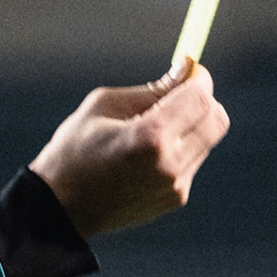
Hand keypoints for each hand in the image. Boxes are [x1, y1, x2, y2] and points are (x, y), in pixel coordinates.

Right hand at [28, 60, 230, 236]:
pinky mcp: (175, 198)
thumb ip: (152, 89)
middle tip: (177, 97)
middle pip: (216, 119)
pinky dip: (177, 151)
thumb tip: (187, 69)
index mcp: (149, 136)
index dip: (198, 80)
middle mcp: (169, 163)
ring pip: (206, 141)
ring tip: (148, 133)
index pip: (200, 98)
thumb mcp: (103, 107)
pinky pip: (191, 162)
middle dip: (202, 102)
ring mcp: (175, 184)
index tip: (188, 72)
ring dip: (188, 128)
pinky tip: (143, 159)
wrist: (60, 208)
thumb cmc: (73, 151)